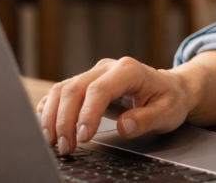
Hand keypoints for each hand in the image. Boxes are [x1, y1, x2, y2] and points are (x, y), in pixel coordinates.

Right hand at [37, 56, 193, 154]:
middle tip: (65, 147)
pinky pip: (61, 91)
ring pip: (63, 89)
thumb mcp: (168, 113)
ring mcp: (94, 73)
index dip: (87, 114)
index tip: (82, 137)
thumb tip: (124, 126)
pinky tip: (45, 124)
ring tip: (54, 142)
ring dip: (53, 117)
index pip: (99, 90)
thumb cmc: (169, 99)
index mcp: (128, 70)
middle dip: (65, 120)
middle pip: (74, 89)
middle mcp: (107, 67)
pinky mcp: (86, 83)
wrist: (170, 88)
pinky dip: (51, 108)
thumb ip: (146, 119)